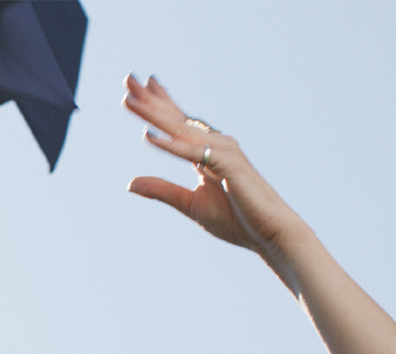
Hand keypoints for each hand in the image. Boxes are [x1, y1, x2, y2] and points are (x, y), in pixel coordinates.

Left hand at [123, 75, 310, 273]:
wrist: (268, 233)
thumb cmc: (236, 218)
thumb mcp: (189, 204)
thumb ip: (161, 190)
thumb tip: (130, 182)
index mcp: (205, 152)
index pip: (177, 123)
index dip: (159, 103)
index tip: (138, 87)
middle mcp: (214, 145)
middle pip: (176, 118)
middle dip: (150, 99)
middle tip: (127, 79)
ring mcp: (223, 152)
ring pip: (181, 130)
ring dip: (154, 114)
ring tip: (129, 100)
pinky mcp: (228, 166)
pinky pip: (193, 153)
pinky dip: (170, 145)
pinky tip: (149, 136)